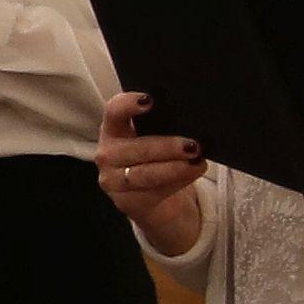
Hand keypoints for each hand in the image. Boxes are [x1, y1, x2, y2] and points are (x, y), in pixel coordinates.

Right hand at [94, 86, 207, 259]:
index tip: (149, 101)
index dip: (127, 104)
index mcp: (112, 129)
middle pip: (136, 148)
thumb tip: (190, 124)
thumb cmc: (154, 159)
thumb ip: (162, 128)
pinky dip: (177, 182)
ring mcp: (112, 180)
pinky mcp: (125, 202)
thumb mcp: (153, 139)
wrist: (149, 198)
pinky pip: (154, 192)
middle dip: (166, 147)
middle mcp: (107, 154)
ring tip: (196, 162)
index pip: (113, 112)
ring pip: (145, 174)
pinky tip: (191, 173)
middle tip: (193, 145)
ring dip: (174, 168)